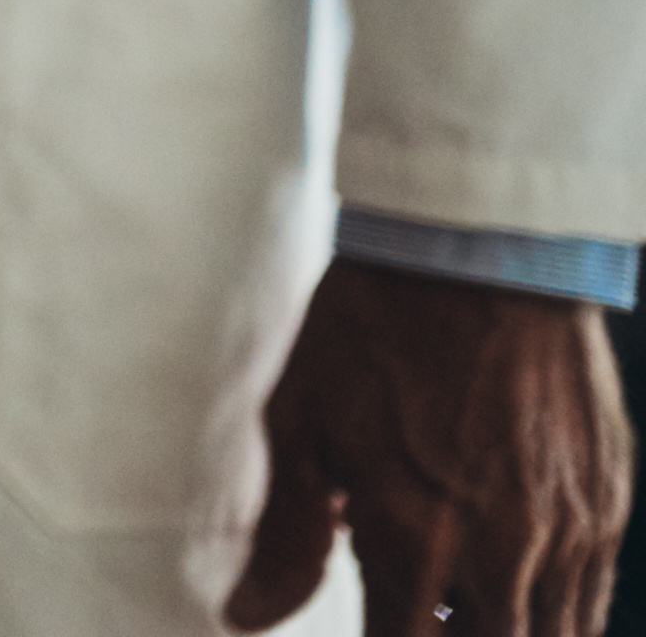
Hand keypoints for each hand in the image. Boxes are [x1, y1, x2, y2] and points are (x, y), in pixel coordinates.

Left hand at [223, 257, 633, 635]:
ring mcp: (569, 534)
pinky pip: (592, 595)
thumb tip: (245, 617)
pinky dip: (554, 609)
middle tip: (415, 612)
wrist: (476, 254)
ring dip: (507, 634)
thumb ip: (286, 537)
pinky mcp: (607, 505)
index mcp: (417, 544)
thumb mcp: (301, 424)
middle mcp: (504, 557)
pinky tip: (507, 581)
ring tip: (458, 606)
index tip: (366, 627)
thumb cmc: (371, 331)